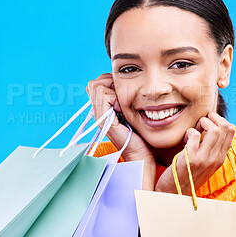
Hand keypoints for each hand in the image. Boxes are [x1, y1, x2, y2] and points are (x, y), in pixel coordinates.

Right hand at [87, 73, 156, 189]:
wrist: (141, 154)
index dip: (109, 82)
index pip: (97, 84)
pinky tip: (122, 109)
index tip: (122, 93)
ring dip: (112, 90)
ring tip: (122, 104)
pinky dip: (114, 97)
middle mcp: (98, 112)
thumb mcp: (131, 111)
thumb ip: (124, 99)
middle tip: (122, 97)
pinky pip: (104, 95)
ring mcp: (99, 117)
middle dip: (110, 83)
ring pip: (97, 86)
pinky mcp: (104, 121)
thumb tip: (125, 83)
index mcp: (103, 109)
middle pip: (94, 83)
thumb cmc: (140, 133)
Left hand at [154, 111, 234, 194]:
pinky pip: (194, 135)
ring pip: (214, 129)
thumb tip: (211, 127)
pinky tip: (184, 139)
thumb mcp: (205, 162)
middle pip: (225, 127)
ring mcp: (204, 159)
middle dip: (211, 118)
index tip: (207, 123)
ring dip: (202, 123)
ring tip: (194, 129)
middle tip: (200, 123)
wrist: (174, 192)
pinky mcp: (190, 159)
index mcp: (221, 157)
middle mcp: (216, 158)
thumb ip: (210, 148)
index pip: (231, 130)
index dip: (219, 120)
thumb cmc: (187, 174)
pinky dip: (188, 132)